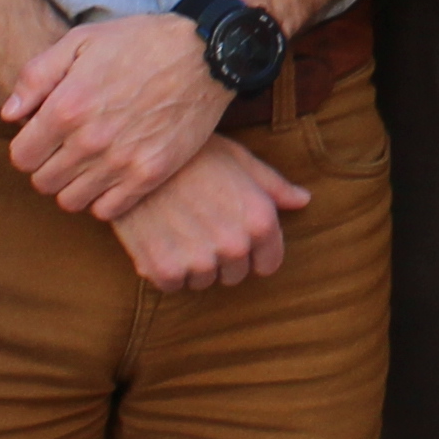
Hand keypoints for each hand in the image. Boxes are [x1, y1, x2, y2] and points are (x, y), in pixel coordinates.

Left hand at [0, 10, 234, 221]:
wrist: (203, 54)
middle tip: (64, 150)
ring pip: (71, 201)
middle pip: (43, 182)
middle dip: (47, 167)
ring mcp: (121, 161)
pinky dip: (102, 199)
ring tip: (86, 164)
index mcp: (67, 107)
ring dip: (72, 185)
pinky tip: (110, 176)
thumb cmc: (139, 42)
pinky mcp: (150, 174)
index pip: (20, 156)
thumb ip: (36, 76)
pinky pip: (107, 210)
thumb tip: (10, 114)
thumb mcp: (80, 41)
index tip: (42, 137)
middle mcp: (90, 140)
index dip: (27, 147)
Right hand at [107, 136, 312, 291]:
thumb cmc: (192, 153)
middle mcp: (235, 245)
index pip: (268, 264)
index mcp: (260, 221)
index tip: (232, 236)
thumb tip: (303, 200)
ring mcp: (200, 260)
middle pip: (234, 275)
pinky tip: (158, 238)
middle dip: (220, 257)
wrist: (136, 155)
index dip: (252, 252)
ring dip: (191, 264)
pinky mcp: (165, 269)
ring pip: (203, 281)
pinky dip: (164, 269)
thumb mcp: (239, 160)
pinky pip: (172, 284)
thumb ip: (273, 186)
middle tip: (199, 227)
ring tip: (177, 229)